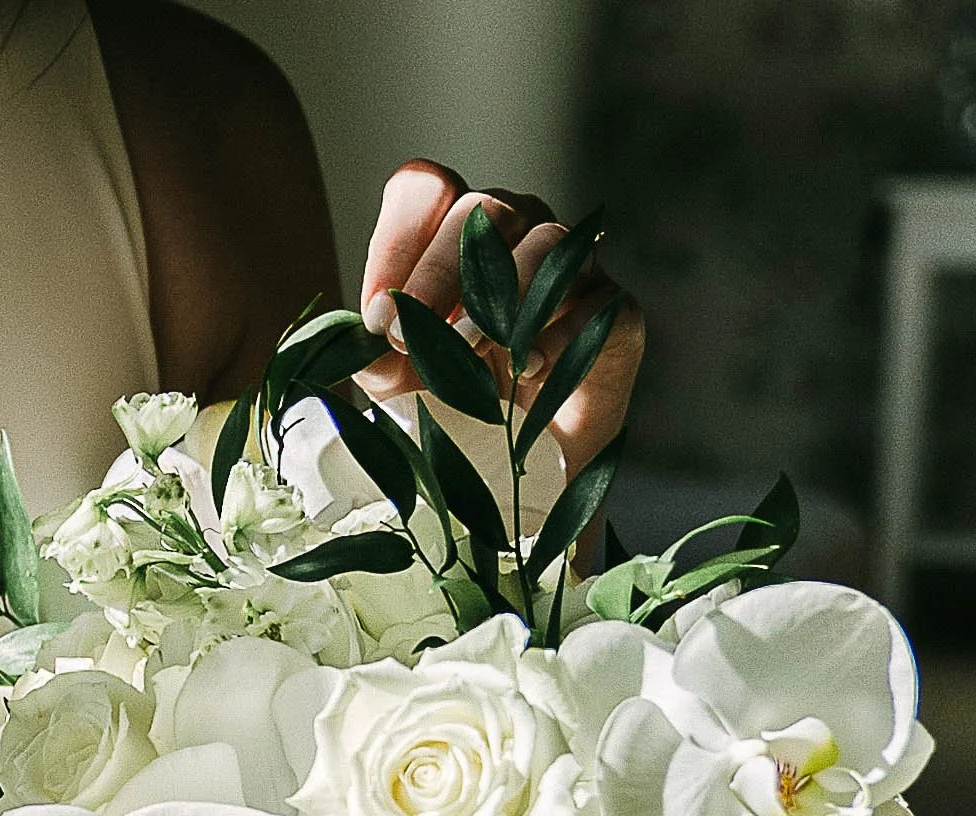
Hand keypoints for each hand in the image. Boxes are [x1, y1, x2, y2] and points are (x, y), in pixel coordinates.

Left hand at [353, 161, 644, 480]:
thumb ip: (378, 358)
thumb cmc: (461, 405)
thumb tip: (359, 342)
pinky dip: (557, 335)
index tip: (378, 317)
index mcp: (461, 229)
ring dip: (498, 299)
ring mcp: (574, 264)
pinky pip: (593, 301)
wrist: (529, 465)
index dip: (397, 243)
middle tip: (407, 337)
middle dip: (438, 275)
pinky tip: (530, 371)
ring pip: (544, 244)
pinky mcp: (616, 310)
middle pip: (483, 208)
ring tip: (466, 353)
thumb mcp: (403, 383)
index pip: (428, 190)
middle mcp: (520, 229)